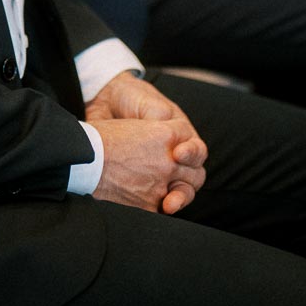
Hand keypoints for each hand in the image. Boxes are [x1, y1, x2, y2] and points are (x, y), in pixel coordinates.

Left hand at [85, 73, 206, 213]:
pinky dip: (154, 205)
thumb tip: (161, 127)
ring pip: (177, 193)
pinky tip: (145, 207)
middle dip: (184, 190)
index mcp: (183, 136)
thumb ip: (159, 116)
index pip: (197, 151)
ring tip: (166, 207)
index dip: (191, 155)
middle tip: (172, 197)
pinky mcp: (142, 181)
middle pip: (192, 179)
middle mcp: (176, 156)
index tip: (178, 154)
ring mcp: (160, 170)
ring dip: (175, 202)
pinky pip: (155, 198)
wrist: (109, 102)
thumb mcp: (150, 104)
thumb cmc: (134, 99)